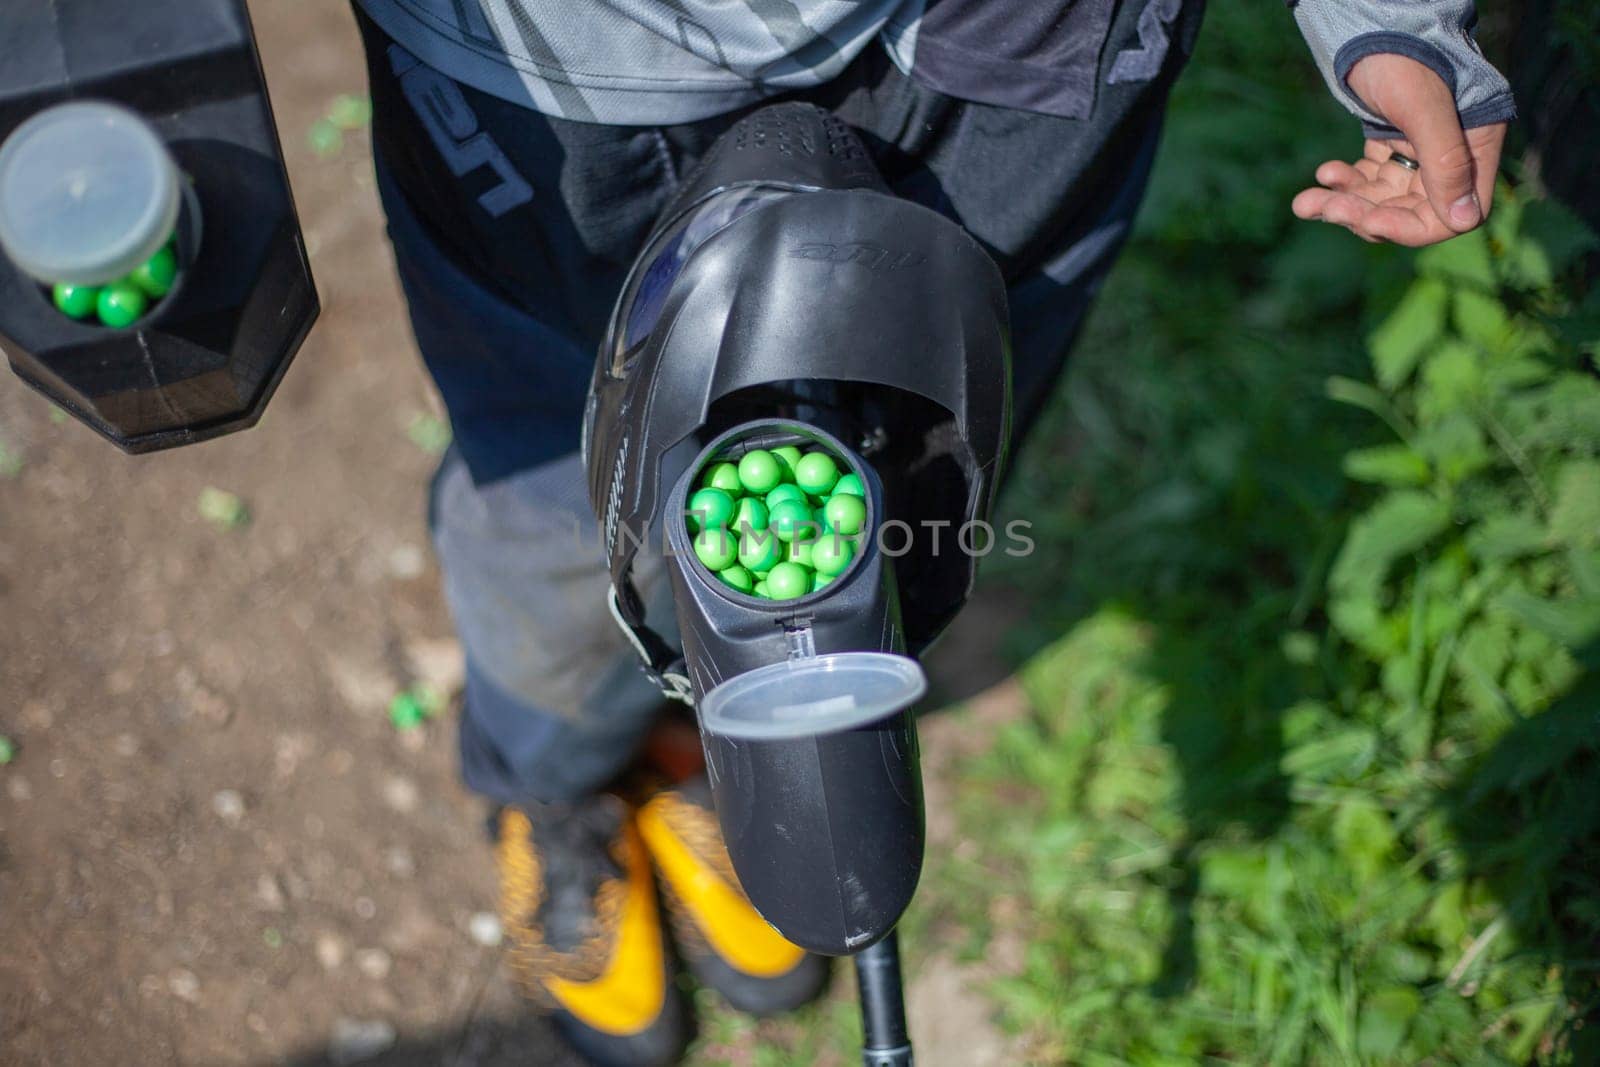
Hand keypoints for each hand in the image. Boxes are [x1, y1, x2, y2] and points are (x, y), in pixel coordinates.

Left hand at [1292, 53, 1505, 246]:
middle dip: (1362, 215)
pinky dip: (1343, 184)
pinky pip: (1368, 181)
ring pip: (1382, 200)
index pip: (1451, 215)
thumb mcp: (1423, 107)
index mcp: (1474, 148)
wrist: (1371, 22)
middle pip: (1408, 212)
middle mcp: (1451, 156)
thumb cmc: (1403, 56)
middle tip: (1321, 207)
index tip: (1370, 221)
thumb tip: (1467, 221)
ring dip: (1343, 204)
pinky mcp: (1391, 146)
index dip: (1409, 227)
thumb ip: (1446, 162)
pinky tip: (1323, 174)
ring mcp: (1419, 153)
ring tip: (1304, 201)